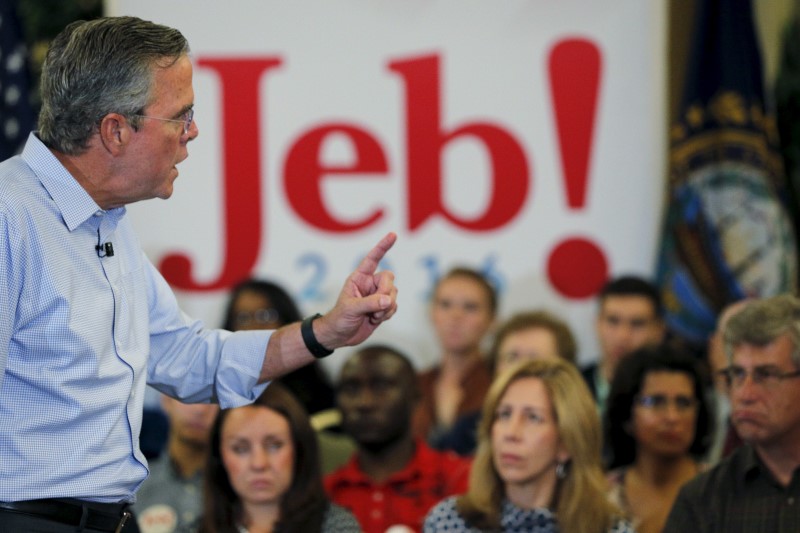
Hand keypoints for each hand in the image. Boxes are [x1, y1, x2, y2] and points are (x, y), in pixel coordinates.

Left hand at [316, 232, 397, 347]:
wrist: (339, 336)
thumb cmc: (339, 318)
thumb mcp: (351, 309)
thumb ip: (370, 303)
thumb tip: (388, 300)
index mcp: (359, 278)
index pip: (372, 259)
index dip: (382, 247)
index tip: (393, 235)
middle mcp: (370, 284)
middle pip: (389, 279)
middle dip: (386, 293)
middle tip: (377, 307)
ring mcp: (377, 296)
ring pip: (394, 294)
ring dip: (387, 308)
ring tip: (373, 317)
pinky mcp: (383, 308)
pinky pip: (394, 306)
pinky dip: (388, 314)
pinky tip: (376, 320)